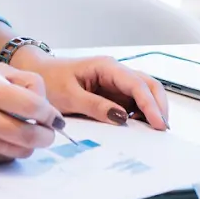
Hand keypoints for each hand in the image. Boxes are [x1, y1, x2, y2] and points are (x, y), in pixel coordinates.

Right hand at [0, 64, 64, 162]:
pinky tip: (2, 137)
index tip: (52, 115)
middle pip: (30, 136)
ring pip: (20, 152)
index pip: (32, 106)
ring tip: (25, 131)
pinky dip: (10, 150)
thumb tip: (47, 107)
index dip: (49, 113)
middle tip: (48, 129)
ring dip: (30, 144)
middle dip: (46, 135)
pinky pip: (3, 158)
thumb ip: (22, 82)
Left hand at [11, 52, 169, 130]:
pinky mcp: (113, 93)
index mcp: (106, 67)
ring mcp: (116, 82)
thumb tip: (121, 118)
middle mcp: (115, 72)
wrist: (37, 74)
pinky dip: (142, 113)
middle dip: (159, 106)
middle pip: (148, 85)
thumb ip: (95, 106)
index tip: (158, 123)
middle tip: (162, 129)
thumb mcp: (69, 96)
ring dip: (152, 109)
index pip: (137, 84)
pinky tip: (142, 128)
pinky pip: (133, 102)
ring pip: (144, 93)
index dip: (150, 104)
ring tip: (155, 131)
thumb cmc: (49, 80)